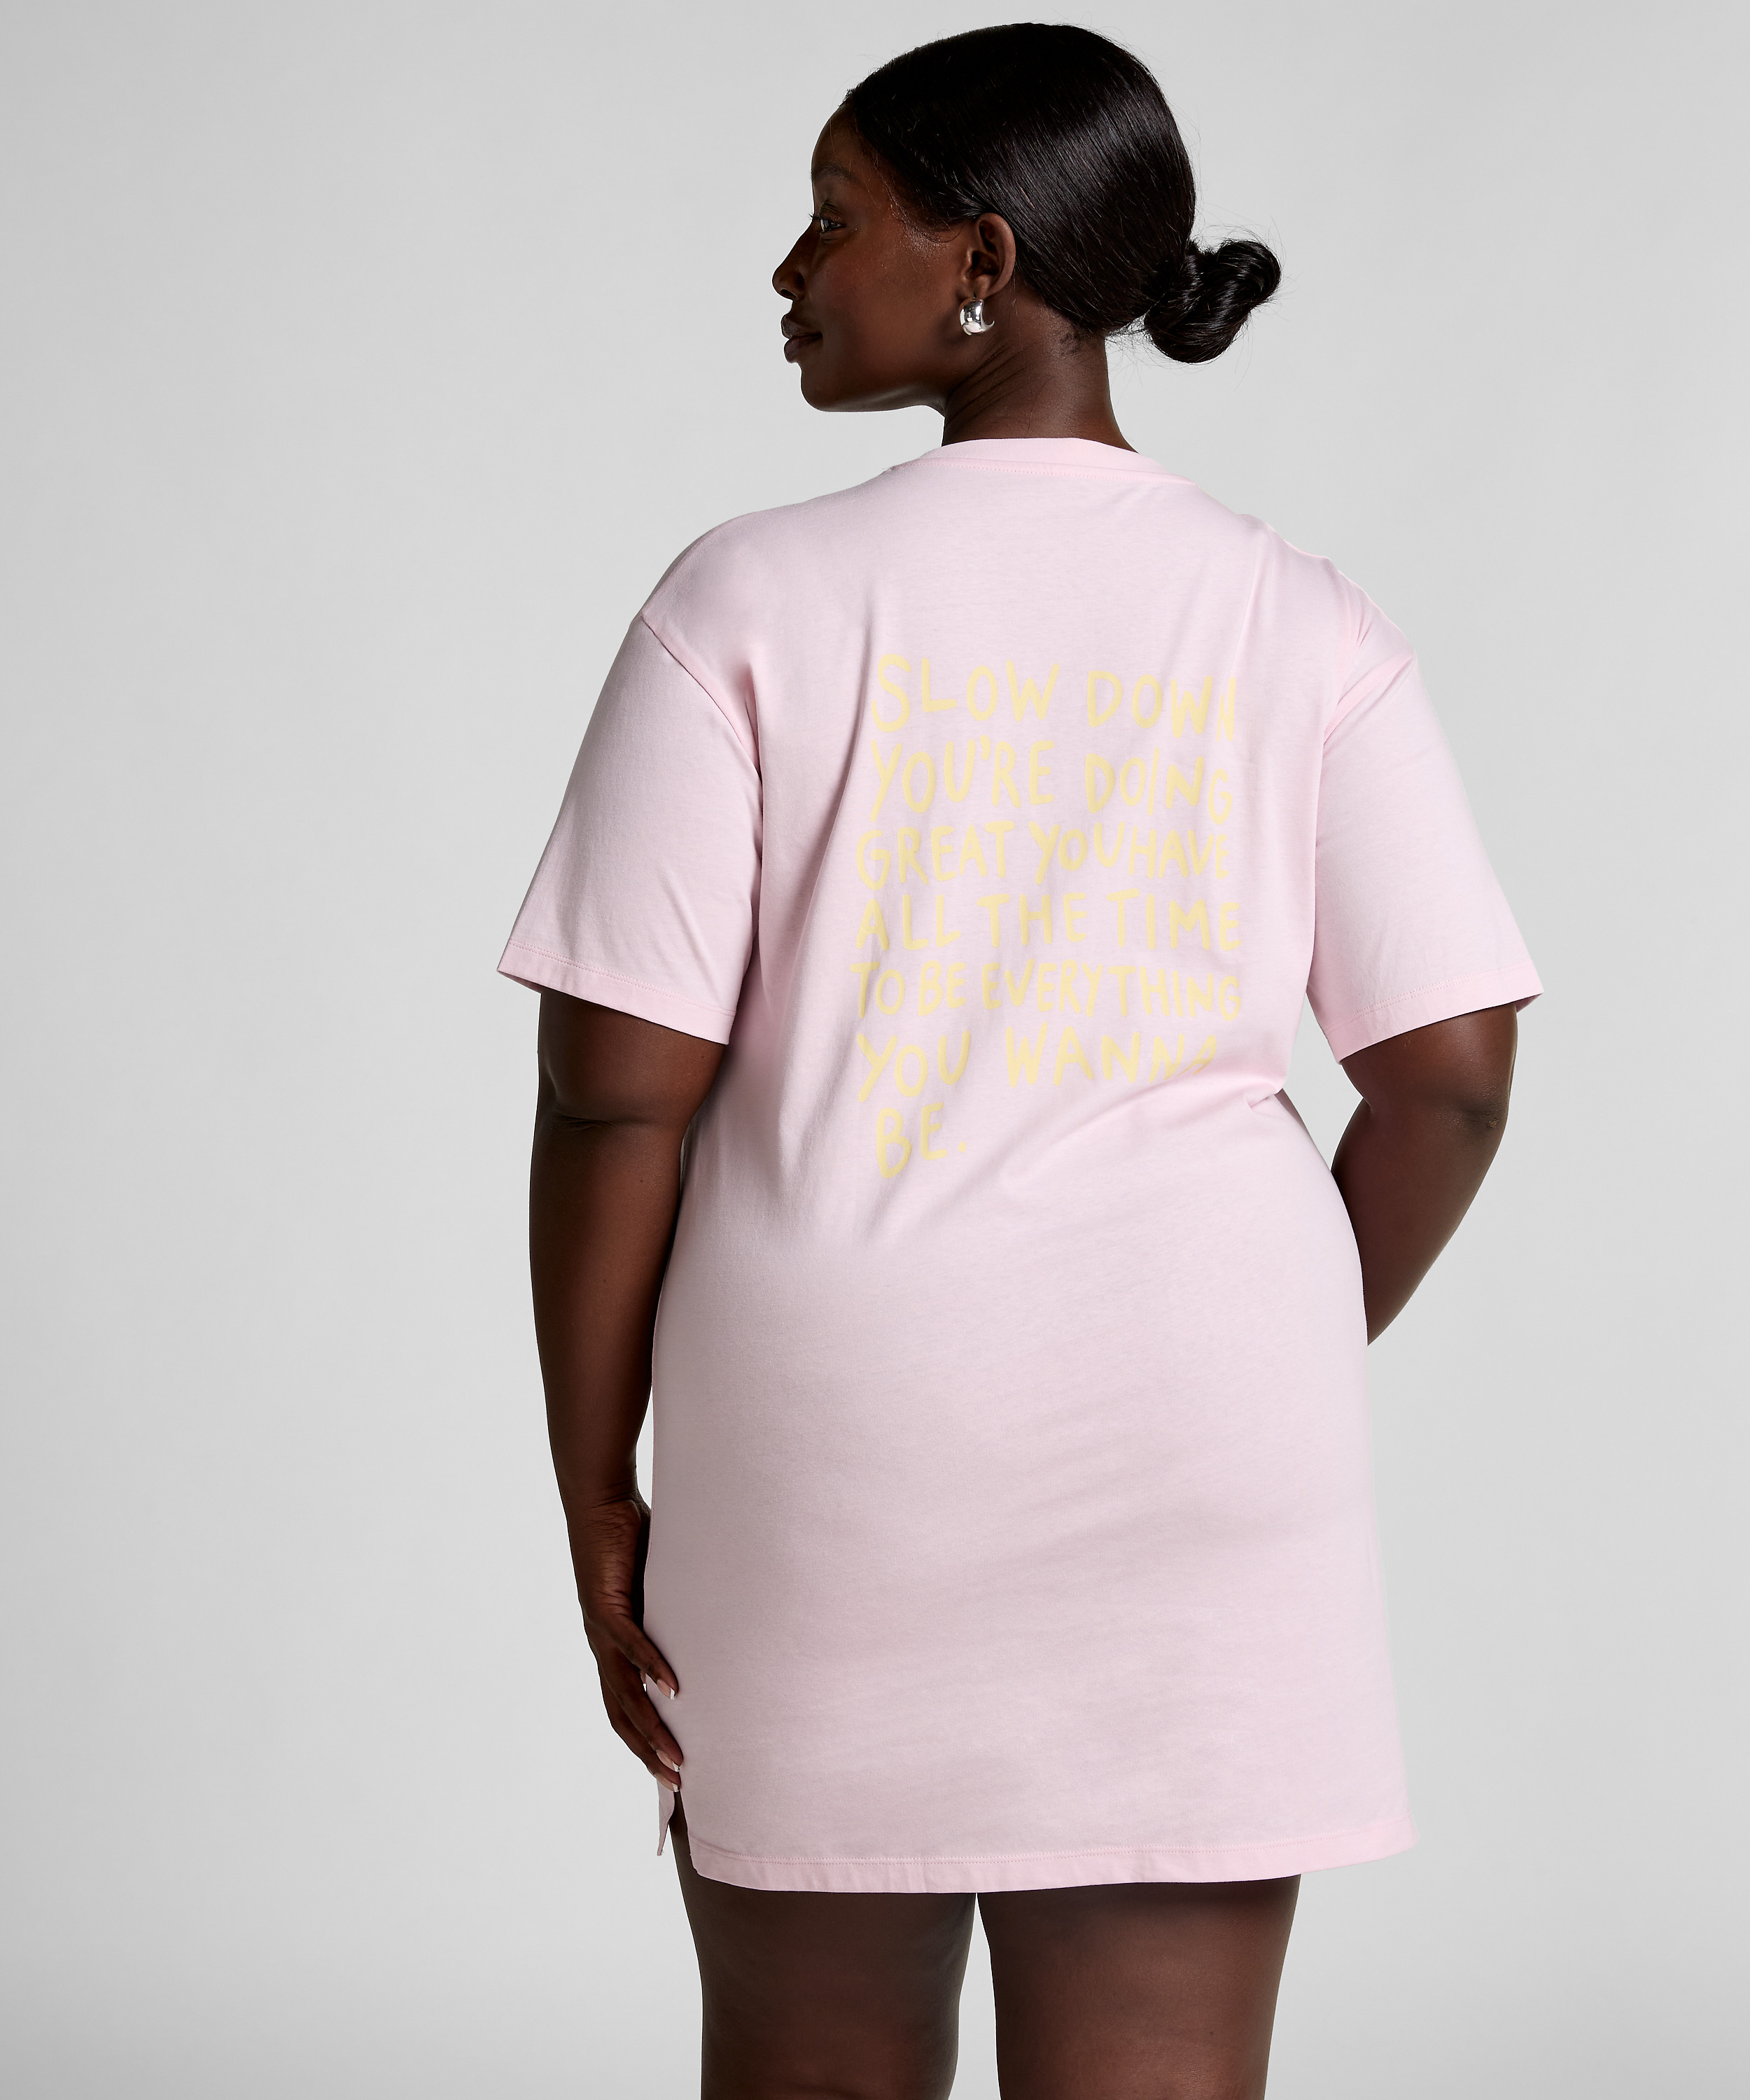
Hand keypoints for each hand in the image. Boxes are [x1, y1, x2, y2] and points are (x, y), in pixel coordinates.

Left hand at [572, 1492, 684, 1789]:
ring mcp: (600, 1630)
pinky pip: (631, 1645)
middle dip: (647, 1751)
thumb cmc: (629, 1543)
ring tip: (676, 1753)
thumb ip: (672, 1614)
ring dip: (650, 1725)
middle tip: (677, 1782)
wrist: (598, 1505)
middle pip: (621, 1715)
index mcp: (611, 1648)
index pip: (623, 1709)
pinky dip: (651, 1668)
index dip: (642, 1743)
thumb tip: (710, 1629)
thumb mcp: (656, 1590)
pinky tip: (672, 1688)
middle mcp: (602, 1647)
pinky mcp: (605, 1605)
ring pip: (624, 1692)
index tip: (669, 1774)